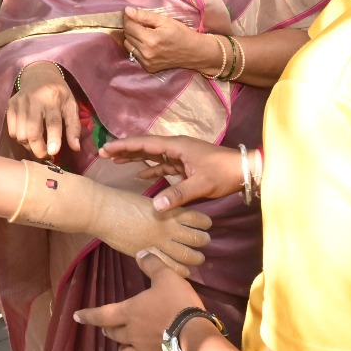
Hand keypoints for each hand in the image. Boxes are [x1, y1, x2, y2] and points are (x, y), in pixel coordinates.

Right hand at [6, 62, 79, 158]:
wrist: (39, 74)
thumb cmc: (58, 93)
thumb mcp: (71, 105)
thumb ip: (73, 127)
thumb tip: (75, 148)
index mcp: (52, 98)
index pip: (52, 121)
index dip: (53, 138)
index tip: (54, 153)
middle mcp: (34, 100)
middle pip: (32, 132)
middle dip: (39, 149)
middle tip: (47, 155)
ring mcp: (19, 103)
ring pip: (20, 135)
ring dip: (30, 146)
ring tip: (39, 145)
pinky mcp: (10, 106)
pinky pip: (12, 131)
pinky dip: (21, 139)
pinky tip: (29, 137)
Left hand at [74, 254, 204, 350]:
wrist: (195, 335)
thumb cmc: (178, 303)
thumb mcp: (167, 277)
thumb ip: (152, 264)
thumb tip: (140, 253)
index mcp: (130, 313)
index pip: (102, 314)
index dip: (88, 315)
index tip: (76, 316)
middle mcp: (132, 335)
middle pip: (114, 334)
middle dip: (110, 330)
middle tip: (109, 328)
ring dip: (124, 350)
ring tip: (127, 346)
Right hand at [90, 185, 212, 276]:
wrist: (104, 211)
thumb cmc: (123, 201)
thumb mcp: (149, 201)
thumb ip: (163, 210)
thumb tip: (171, 214)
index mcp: (169, 211)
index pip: (196, 218)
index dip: (205, 223)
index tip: (207, 226)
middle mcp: (168, 227)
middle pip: (196, 238)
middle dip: (203, 242)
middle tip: (204, 243)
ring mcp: (159, 243)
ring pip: (187, 255)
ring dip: (196, 258)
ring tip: (198, 259)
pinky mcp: (148, 254)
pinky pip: (170, 267)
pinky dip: (180, 270)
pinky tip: (184, 272)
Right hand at [100, 134, 243, 211]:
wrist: (246, 170)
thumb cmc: (224, 173)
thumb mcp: (201, 184)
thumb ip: (177, 194)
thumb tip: (155, 206)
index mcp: (177, 146)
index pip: (145, 144)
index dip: (124, 147)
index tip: (106, 150)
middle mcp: (176, 147)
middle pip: (146, 146)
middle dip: (125, 150)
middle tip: (104, 154)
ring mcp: (181, 156)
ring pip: (153, 155)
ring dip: (136, 158)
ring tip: (116, 162)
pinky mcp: (186, 165)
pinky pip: (164, 165)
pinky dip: (152, 169)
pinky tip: (141, 175)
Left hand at [122, 7, 218, 74]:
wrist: (194, 52)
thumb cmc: (181, 33)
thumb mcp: (165, 20)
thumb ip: (145, 16)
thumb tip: (127, 11)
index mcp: (150, 39)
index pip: (129, 26)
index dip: (128, 17)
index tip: (130, 12)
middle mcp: (146, 53)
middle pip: (127, 36)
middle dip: (130, 26)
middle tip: (139, 21)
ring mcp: (146, 62)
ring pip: (128, 46)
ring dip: (132, 37)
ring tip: (143, 33)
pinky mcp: (148, 68)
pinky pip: (135, 54)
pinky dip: (137, 47)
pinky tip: (148, 44)